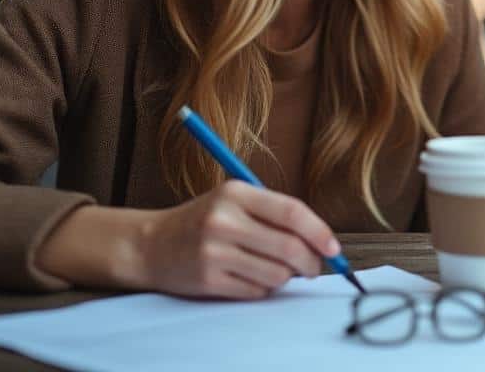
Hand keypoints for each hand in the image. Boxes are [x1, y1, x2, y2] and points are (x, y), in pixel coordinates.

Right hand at [37, 180, 340, 298]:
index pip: (292, 212)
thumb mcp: (234, 201)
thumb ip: (274, 214)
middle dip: (311, 262)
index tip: (334, 248)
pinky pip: (256, 291)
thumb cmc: (203, 220)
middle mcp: (224, 220)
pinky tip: (251, 277)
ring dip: (286, 277)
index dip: (319, 232)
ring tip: (276, 269)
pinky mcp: (207, 280)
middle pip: (289, 247)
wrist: (151, 244)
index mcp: (236, 193)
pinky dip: (264, 288)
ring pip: (277, 273)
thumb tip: (322, 241)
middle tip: (314, 267)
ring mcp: (214, 252)